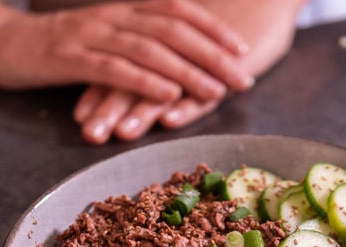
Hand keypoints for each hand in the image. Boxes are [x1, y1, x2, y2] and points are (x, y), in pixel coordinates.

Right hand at [0, 0, 254, 102]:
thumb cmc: (48, 47)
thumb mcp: (96, 39)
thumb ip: (129, 45)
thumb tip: (167, 61)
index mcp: (121, 10)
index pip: (176, 11)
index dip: (211, 28)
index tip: (241, 49)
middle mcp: (112, 17)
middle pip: (173, 30)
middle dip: (213, 54)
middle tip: (243, 78)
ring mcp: (92, 36)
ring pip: (150, 49)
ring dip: (189, 70)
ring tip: (217, 90)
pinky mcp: (71, 58)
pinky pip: (115, 68)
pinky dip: (146, 81)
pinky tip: (169, 95)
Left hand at [73, 0, 307, 143]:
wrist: (265, 1)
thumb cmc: (223, 28)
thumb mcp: (184, 45)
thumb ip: (155, 64)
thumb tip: (119, 88)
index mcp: (158, 42)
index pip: (121, 68)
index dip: (99, 93)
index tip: (79, 118)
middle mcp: (174, 49)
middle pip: (136, 80)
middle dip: (110, 109)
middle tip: (90, 134)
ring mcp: (202, 58)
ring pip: (166, 86)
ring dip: (142, 111)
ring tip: (122, 133)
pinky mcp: (230, 67)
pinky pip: (208, 86)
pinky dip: (188, 102)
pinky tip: (170, 119)